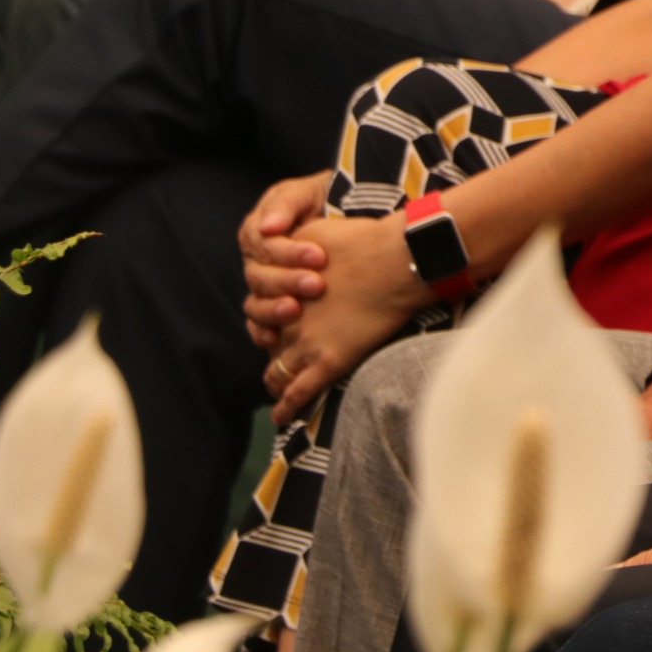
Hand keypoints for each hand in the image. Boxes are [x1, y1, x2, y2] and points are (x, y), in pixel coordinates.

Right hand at [239, 172, 333, 349]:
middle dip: (287, 281)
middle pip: (260, 276)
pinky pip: (257, 323)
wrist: (353, 216)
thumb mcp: (307, 193)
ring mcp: (265, 285)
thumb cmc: (327, 200)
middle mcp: (258, 260)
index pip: (264, 245)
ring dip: (272, 309)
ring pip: (255, 302)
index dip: (289, 253)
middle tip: (317, 285)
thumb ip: (287, 204)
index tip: (319, 256)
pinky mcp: (275, 306)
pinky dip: (262, 331)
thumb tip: (268, 227)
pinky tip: (274, 339)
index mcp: (259, 231)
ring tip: (295, 311)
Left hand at [263, 214, 428, 423]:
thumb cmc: (360, 241)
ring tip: (278, 395)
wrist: (392, 261)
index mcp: (281, 290)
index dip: (266, 325)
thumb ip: (296, 245)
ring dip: (275, 384)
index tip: (273, 332)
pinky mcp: (327, 363)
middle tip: (278, 363)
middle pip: (266, 346)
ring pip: (277, 374)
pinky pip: (297, 394)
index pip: (259, 315)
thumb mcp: (313, 233)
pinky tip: (281, 418)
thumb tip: (287, 237)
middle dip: (270, 355)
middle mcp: (286, 320)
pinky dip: (285, 409)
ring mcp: (305, 344)